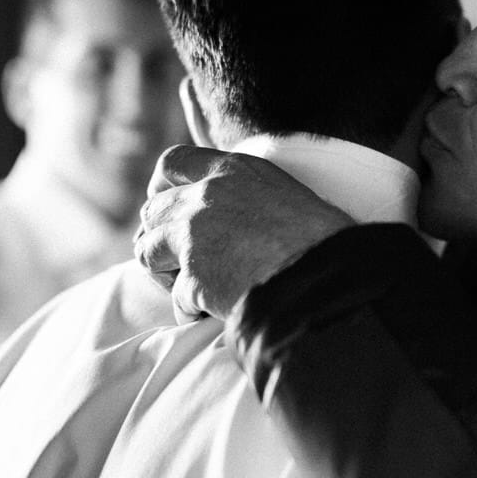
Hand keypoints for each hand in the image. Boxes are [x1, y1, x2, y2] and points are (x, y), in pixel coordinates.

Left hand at [135, 144, 354, 319]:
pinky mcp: (194, 277)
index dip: (160, 186)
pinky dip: (189, 311)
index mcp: (233, 170)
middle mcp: (207, 195)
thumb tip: (234, 218)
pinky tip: (210, 315)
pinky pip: (175, 299)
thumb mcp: (285, 195)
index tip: (164, 204)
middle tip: (176, 260)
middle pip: (152, 211)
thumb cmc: (323, 241)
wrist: (328, 276)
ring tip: (192, 289)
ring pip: (148, 253)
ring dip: (165, 274)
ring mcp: (195, 235)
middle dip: (158, 237)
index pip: (173, 162)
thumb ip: (248, 196)